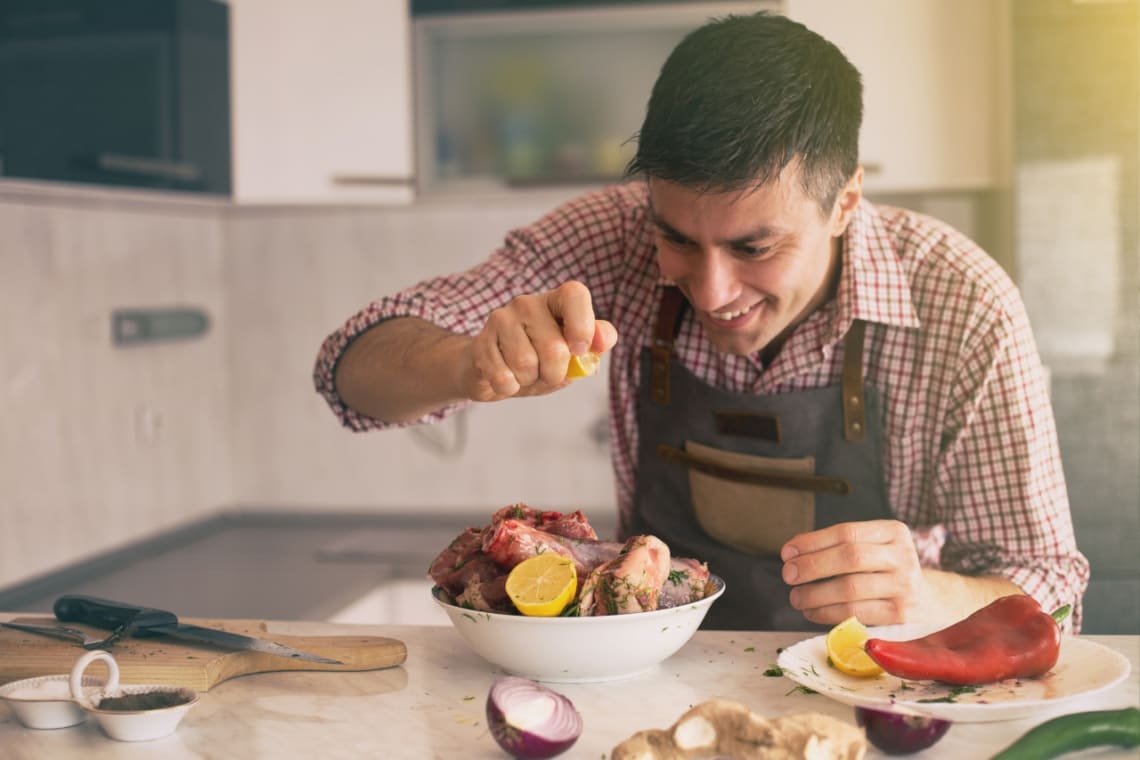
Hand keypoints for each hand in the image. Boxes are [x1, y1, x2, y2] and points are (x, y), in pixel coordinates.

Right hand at [464, 280, 617, 401]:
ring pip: (526, 364)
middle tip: (547, 372)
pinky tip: (507, 378)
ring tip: (525, 373)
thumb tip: (602, 340)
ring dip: (530, 381)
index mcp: (555, 301)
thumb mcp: (574, 353)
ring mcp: (500, 320)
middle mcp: (527, 304)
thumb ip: (597, 341)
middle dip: (554, 374)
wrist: (493, 369)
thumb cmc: (540, 359)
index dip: (582, 326)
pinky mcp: (480, 343)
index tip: (579, 350)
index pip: (574, 294)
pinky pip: (503, 377)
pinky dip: (510, 388)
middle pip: (553, 348)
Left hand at [779, 520, 929, 625]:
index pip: (846, 532)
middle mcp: (904, 556)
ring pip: (851, 588)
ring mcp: (905, 587)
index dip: (812, 542)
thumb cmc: (884, 570)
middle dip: (812, 566)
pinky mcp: (901, 615)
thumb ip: (838, 546)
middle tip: (788, 575)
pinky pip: (856, 613)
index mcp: (894, 532)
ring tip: (796, 597)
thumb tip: (792, 553)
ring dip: (815, 594)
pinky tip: (812, 612)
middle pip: (850, 557)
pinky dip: (827, 613)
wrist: (927, 600)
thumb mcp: (872, 548)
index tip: (787, 552)